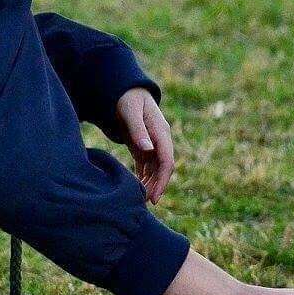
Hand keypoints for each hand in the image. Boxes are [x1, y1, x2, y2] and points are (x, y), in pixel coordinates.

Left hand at [117, 88, 173, 203]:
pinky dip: (143, 177)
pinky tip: (137, 189)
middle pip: (163, 168)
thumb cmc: (127, 99)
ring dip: (150, 183)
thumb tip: (148, 148)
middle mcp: (160, 140)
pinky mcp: (144, 146)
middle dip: (157, 186)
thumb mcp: (130, 112)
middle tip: (146, 204)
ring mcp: (153, 143)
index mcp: (161, 132)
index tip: (155, 196)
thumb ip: (138, 130)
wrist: (126, 91)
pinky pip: (146, 166)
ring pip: (155, 169)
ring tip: (140, 200)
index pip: (167, 160)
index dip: (163, 180)